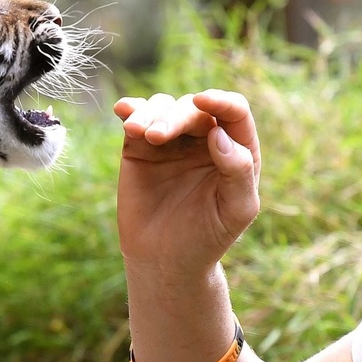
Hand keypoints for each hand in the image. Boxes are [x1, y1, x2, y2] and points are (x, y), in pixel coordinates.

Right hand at [114, 89, 261, 279]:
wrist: (166, 260)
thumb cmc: (208, 237)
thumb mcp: (236, 210)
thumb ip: (239, 172)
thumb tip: (219, 133)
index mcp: (237, 149)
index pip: (235, 112)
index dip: (221, 101)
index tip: (203, 102)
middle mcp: (206, 137)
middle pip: (194, 108)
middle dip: (176, 117)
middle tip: (157, 138)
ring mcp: (173, 140)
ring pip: (164, 107)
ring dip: (151, 114)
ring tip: (137, 133)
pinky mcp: (141, 147)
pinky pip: (137, 118)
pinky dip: (131, 110)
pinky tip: (123, 111)